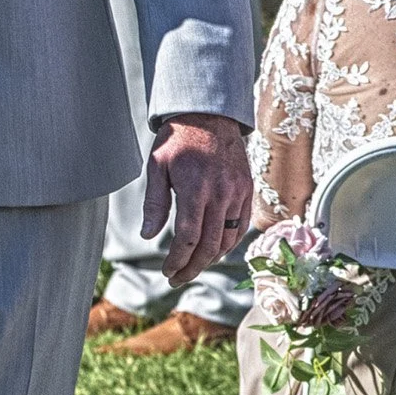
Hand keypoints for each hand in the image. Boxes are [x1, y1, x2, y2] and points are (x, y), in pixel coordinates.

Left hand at [141, 112, 252, 287]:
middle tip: (177, 279)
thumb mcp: (157, 167)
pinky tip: (213, 250)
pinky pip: (241, 227)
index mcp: (196, 189)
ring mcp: (238, 193)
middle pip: (209, 245)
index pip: (188, 238)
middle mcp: (221, 194)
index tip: (167, 271)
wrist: (210, 116)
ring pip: (228, 240)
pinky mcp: (247, 191)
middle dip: (192, 268)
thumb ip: (154, 203)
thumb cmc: (178, 140)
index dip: (177, 260)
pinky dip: (228, 244)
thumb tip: (147, 235)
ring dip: (210, 259)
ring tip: (192, 267)